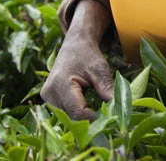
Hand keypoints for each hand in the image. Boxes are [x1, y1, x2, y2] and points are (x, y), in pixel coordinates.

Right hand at [41, 0, 113, 119]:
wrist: (74, 45)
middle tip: (107, 116)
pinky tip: (87, 108)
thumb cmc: (88, 56)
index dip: (94, 118)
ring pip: (67, 118)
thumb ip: (107, 90)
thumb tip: (119, 110)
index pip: (77, 112)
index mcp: (61, 84)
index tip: (110, 117)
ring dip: (83, 118)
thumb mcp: (100, 70)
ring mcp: (47, 97)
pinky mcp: (48, 99)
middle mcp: (49, 93)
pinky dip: (76, 113)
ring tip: (98, 111)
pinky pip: (64, 113)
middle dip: (90, 120)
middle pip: (71, 118)